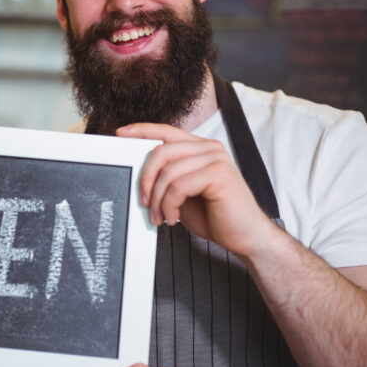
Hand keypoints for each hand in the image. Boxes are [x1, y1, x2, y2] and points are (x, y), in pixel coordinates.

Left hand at [118, 122, 278, 258]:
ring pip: (168, 171)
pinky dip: (169, 205)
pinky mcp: (219, 174)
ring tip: (160, 216)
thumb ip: (167, 178)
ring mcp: (216, 159)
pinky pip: (178, 186)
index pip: (166, 131)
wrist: (246, 236)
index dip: (142, 130)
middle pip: (161, 151)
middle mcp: (209, 148)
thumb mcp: (183, 193)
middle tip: (143, 202)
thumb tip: (139, 175)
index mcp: (200, 149)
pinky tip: (173, 218)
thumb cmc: (216, 216)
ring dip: (157, 199)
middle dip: (145, 179)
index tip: (120, 134)